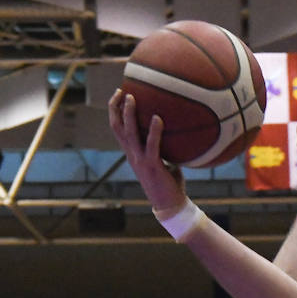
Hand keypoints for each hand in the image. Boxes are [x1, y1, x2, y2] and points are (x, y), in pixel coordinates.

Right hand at [107, 89, 186, 215]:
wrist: (170, 207)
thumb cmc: (170, 186)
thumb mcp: (166, 163)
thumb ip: (166, 149)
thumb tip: (179, 133)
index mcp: (133, 154)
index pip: (118, 130)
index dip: (115, 111)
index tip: (119, 94)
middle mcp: (133, 156)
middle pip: (117, 127)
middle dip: (116, 107)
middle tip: (121, 90)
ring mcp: (141, 161)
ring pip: (129, 133)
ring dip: (129, 114)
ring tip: (132, 97)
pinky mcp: (152, 166)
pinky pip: (152, 145)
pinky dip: (154, 131)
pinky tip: (158, 118)